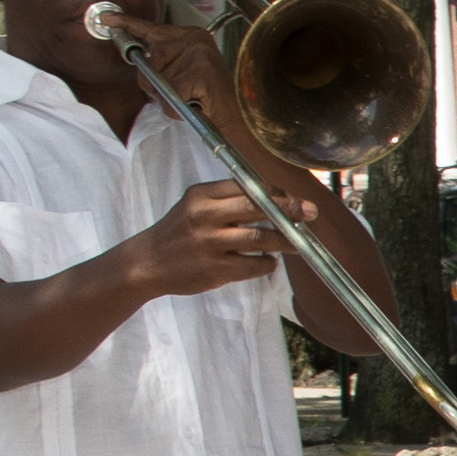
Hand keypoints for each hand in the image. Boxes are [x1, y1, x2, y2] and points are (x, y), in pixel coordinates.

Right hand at [122, 175, 285, 298]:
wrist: (147, 263)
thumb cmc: (179, 232)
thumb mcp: (195, 205)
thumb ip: (229, 199)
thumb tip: (277, 199)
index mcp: (201, 195)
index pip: (248, 186)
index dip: (277, 192)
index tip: (295, 199)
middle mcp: (204, 216)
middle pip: (258, 207)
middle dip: (290, 210)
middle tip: (310, 213)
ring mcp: (209, 243)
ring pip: (261, 237)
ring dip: (286, 240)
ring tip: (298, 244)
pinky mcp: (214, 269)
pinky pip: (254, 264)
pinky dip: (268, 263)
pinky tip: (269, 262)